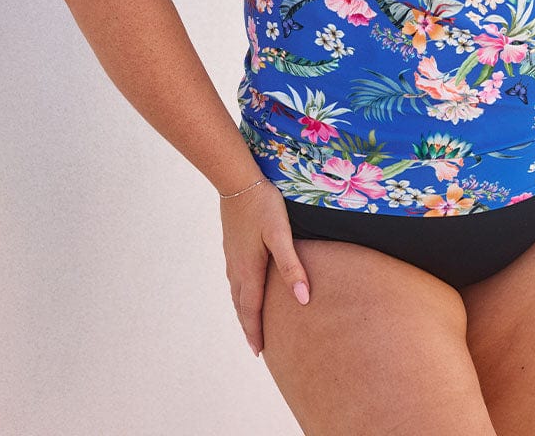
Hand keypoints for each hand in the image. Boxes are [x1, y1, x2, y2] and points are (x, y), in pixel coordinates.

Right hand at [220, 179, 310, 356]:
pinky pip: (234, 279)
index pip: (252, 309)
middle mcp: (237, 267)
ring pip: (236, 292)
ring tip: (250, 323)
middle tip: (255, 347)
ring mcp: (232, 256)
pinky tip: (244, 289)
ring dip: (243, 311)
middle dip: (248, 326)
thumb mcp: (281, 235)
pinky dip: (239, 294)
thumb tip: (303, 299)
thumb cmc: (263, 206)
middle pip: (241, 305)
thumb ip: (292, 266)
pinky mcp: (231, 246)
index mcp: (250, 269)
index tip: (259, 352)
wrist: (237, 182)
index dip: (255, 331)